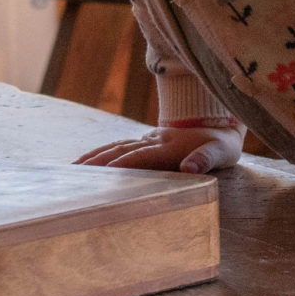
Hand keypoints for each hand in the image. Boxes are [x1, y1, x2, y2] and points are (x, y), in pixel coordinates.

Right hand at [76, 124, 243, 173]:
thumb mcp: (221, 152)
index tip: (107, 173)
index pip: (143, 155)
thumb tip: (188, 168)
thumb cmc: (221, 143)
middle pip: (121, 150)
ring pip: (115, 146)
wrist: (217, 121)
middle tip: (77, 174)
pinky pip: (118, 146)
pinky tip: (87, 161)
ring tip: (73, 169)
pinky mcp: (143, 141)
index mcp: (170, 146)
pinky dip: (100, 152)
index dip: (125, 163)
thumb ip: (204, 159)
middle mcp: (154, 140)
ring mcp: (146, 139)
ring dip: (94, 157)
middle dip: (99, 162)